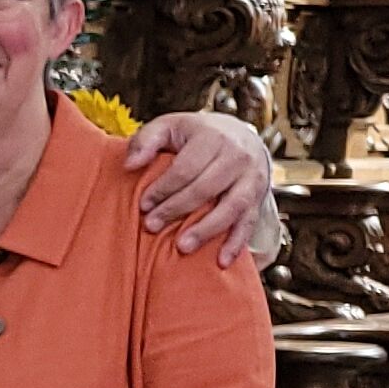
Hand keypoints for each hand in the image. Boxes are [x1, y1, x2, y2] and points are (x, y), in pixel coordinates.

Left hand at [127, 107, 278, 267]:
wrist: (240, 136)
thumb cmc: (197, 135)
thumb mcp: (169, 126)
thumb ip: (146, 140)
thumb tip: (129, 164)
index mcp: (213, 138)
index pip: (186, 168)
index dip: (163, 188)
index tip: (143, 205)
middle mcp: (237, 157)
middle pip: (206, 188)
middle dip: (177, 209)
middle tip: (152, 226)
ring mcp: (252, 178)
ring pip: (231, 207)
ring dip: (206, 230)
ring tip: (182, 247)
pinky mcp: (259, 198)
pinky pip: (250, 222)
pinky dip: (237, 243)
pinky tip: (222, 260)